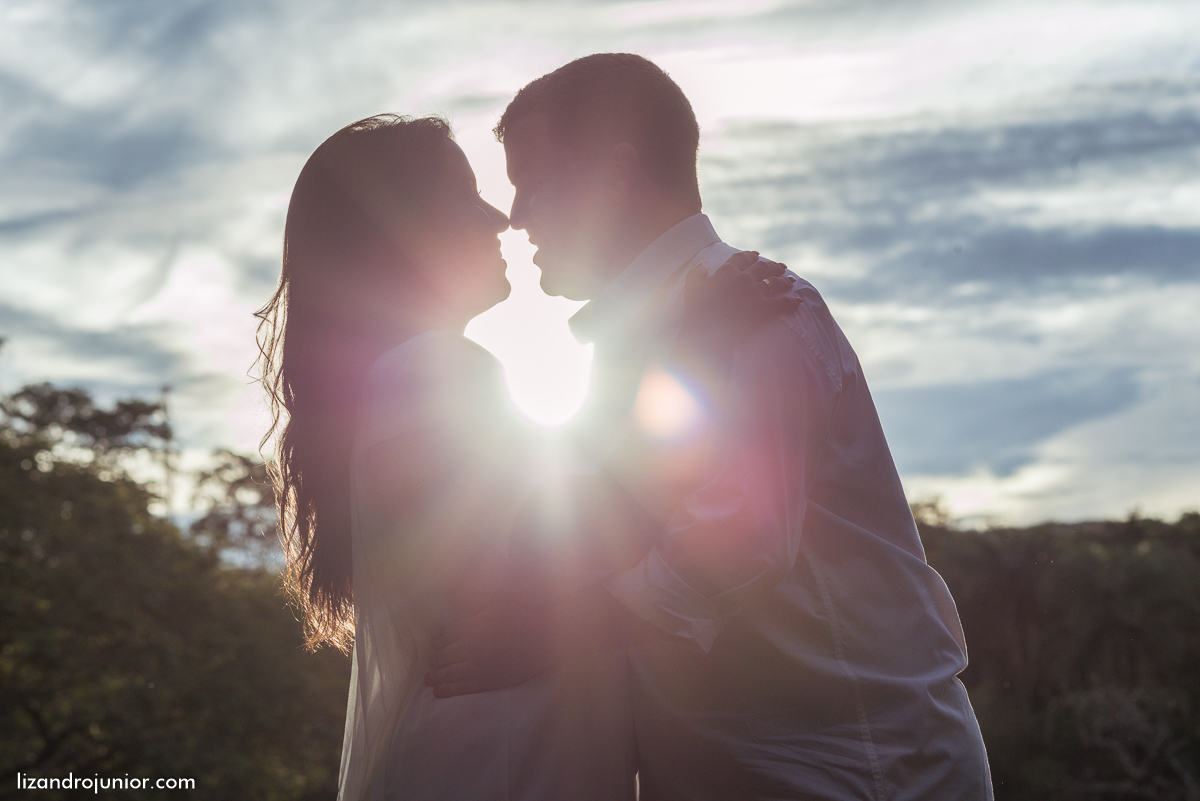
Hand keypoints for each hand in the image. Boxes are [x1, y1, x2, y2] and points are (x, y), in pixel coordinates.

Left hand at [425, 574, 553, 696]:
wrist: (554, 631)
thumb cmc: (529, 606)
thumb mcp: (498, 590)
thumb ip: (471, 594)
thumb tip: (450, 595)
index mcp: (470, 625)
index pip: (444, 635)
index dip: (439, 639)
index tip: (438, 641)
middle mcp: (469, 648)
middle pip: (443, 656)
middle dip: (436, 657)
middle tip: (432, 659)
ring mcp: (479, 667)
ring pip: (448, 673)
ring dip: (436, 675)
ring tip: (429, 678)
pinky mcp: (492, 682)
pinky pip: (463, 689)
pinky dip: (447, 691)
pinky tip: (438, 692)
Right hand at [679, 251, 797, 351]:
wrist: (704, 334)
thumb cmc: (695, 314)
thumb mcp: (691, 290)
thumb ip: (696, 275)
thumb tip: (703, 266)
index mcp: (726, 271)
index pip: (742, 258)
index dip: (751, 255)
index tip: (756, 255)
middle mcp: (743, 278)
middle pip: (763, 267)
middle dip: (773, 266)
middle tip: (781, 267)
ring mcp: (755, 293)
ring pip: (775, 281)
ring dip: (784, 280)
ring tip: (790, 280)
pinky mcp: (764, 309)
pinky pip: (784, 302)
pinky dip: (792, 301)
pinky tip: (798, 301)